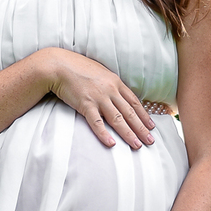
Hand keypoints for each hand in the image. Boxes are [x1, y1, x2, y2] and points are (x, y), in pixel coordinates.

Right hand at [39, 49, 155, 150]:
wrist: (59, 65)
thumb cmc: (78, 68)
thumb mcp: (100, 73)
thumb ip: (110, 84)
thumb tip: (118, 94)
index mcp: (115, 82)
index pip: (134, 102)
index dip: (144, 115)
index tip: (151, 126)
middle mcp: (110, 90)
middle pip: (130, 113)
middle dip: (142, 128)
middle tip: (150, 141)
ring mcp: (98, 98)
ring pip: (117, 119)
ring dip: (128, 133)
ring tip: (137, 145)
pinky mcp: (85, 104)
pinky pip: (97, 122)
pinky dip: (104, 134)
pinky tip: (111, 144)